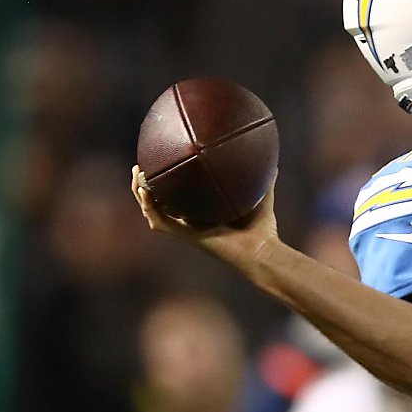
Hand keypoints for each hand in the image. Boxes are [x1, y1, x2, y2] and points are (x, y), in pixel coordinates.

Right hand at [131, 167, 280, 269]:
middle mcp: (191, 222)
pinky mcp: (186, 235)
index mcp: (203, 213)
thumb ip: (264, 179)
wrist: (261, 250)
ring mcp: (186, 230)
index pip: (178, 198)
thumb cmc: (263, 229)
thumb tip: (274, 160)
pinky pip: (160, 221)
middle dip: (146, 186)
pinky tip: (145, 190)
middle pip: (159, 203)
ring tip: (137, 173)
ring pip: (153, 211)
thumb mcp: (261, 195)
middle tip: (140, 167)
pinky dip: (149, 206)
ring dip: (141, 193)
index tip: (162, 163)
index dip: (167, 184)